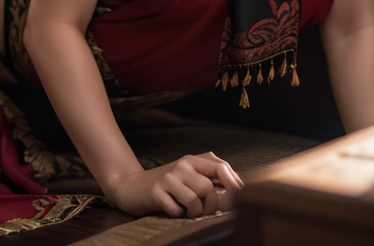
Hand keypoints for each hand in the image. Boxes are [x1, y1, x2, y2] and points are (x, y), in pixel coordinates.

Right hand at [111, 151, 243, 218]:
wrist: (133, 186)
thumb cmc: (168, 184)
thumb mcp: (189, 174)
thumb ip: (209, 177)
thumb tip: (236, 191)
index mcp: (193, 159)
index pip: (221, 166)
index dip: (233, 183)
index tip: (240, 197)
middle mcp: (182, 165)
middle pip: (208, 187)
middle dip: (211, 206)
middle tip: (204, 211)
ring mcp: (169, 177)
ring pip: (194, 199)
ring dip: (194, 212)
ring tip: (188, 212)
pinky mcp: (156, 191)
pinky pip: (176, 209)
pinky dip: (177, 214)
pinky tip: (173, 210)